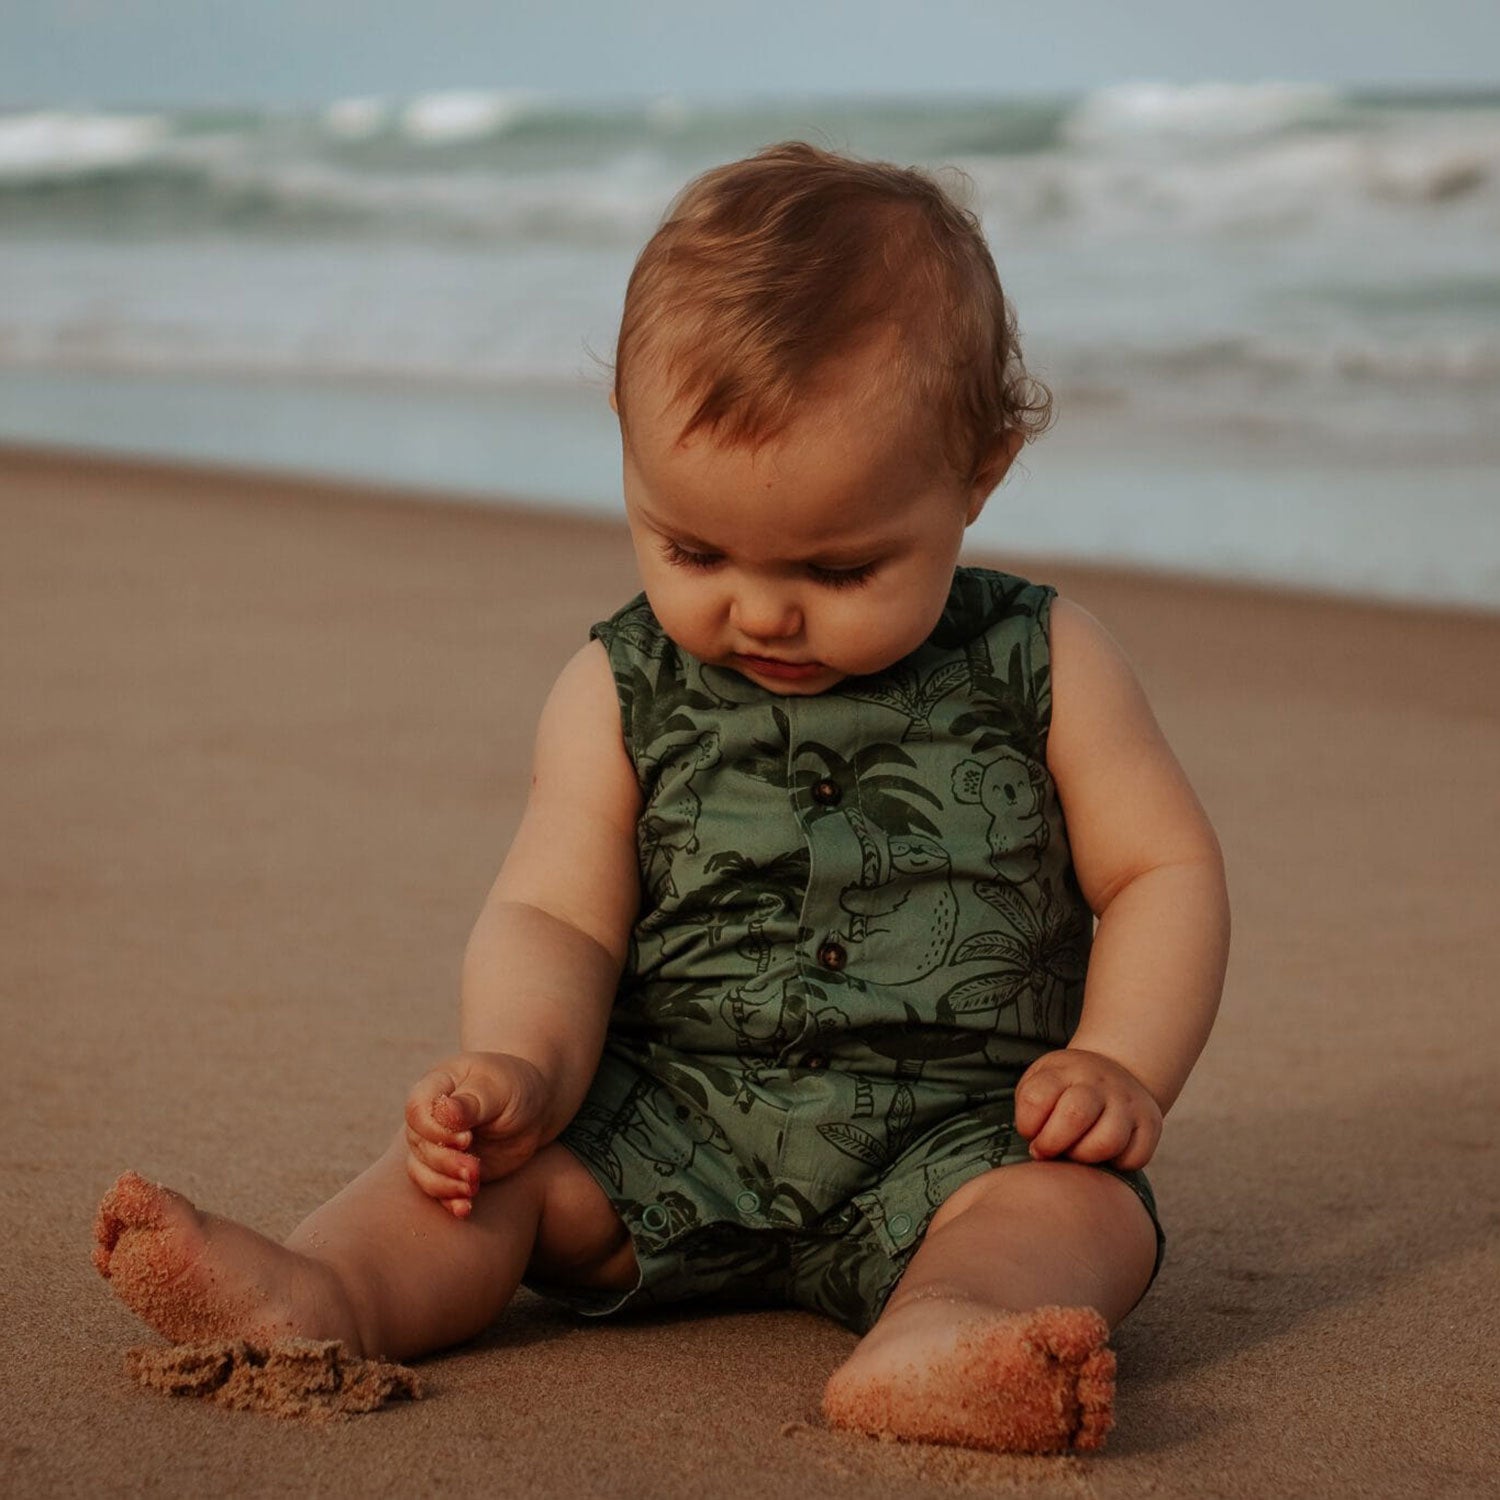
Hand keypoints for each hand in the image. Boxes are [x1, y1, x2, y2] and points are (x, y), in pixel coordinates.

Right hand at [404, 1051, 549, 1217]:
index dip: (435, 1130)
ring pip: (422, 1170)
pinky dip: (449, 1200)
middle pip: (419, 1145)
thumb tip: (444, 1113)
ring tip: (473, 1189)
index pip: (417, 1110)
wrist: (534, 1108)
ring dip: (445, 1185)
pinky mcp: (449, 1169)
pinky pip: (437, 1188)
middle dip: (446, 1162)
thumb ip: (472, 1102)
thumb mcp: (499, 1089)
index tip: (467, 1139)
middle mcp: (429, 1117)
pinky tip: (465, 1208)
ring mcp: (436, 1144)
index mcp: (437, 1086)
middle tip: (475, 1171)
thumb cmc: (516, 1088)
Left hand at [1013, 1048, 1161, 1170]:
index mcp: (1064, 1070)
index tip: (1030, 1133)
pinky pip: (1134, 1158)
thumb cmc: (1066, 1088)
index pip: (1036, 1098)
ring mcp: (1127, 1102)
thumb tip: (1038, 1150)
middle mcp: (1099, 1082)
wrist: (1114, 1071)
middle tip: (1046, 1151)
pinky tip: (1104, 1155)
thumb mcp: (1041, 1082)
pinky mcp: (1150, 1123)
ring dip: (1084, 1156)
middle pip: (1074, 1116)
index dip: (1027, 1125)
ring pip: (1107, 1142)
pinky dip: (1116, 1165)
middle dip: (1052, 1144)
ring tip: (1076, 1152)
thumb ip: (1031, 1109)